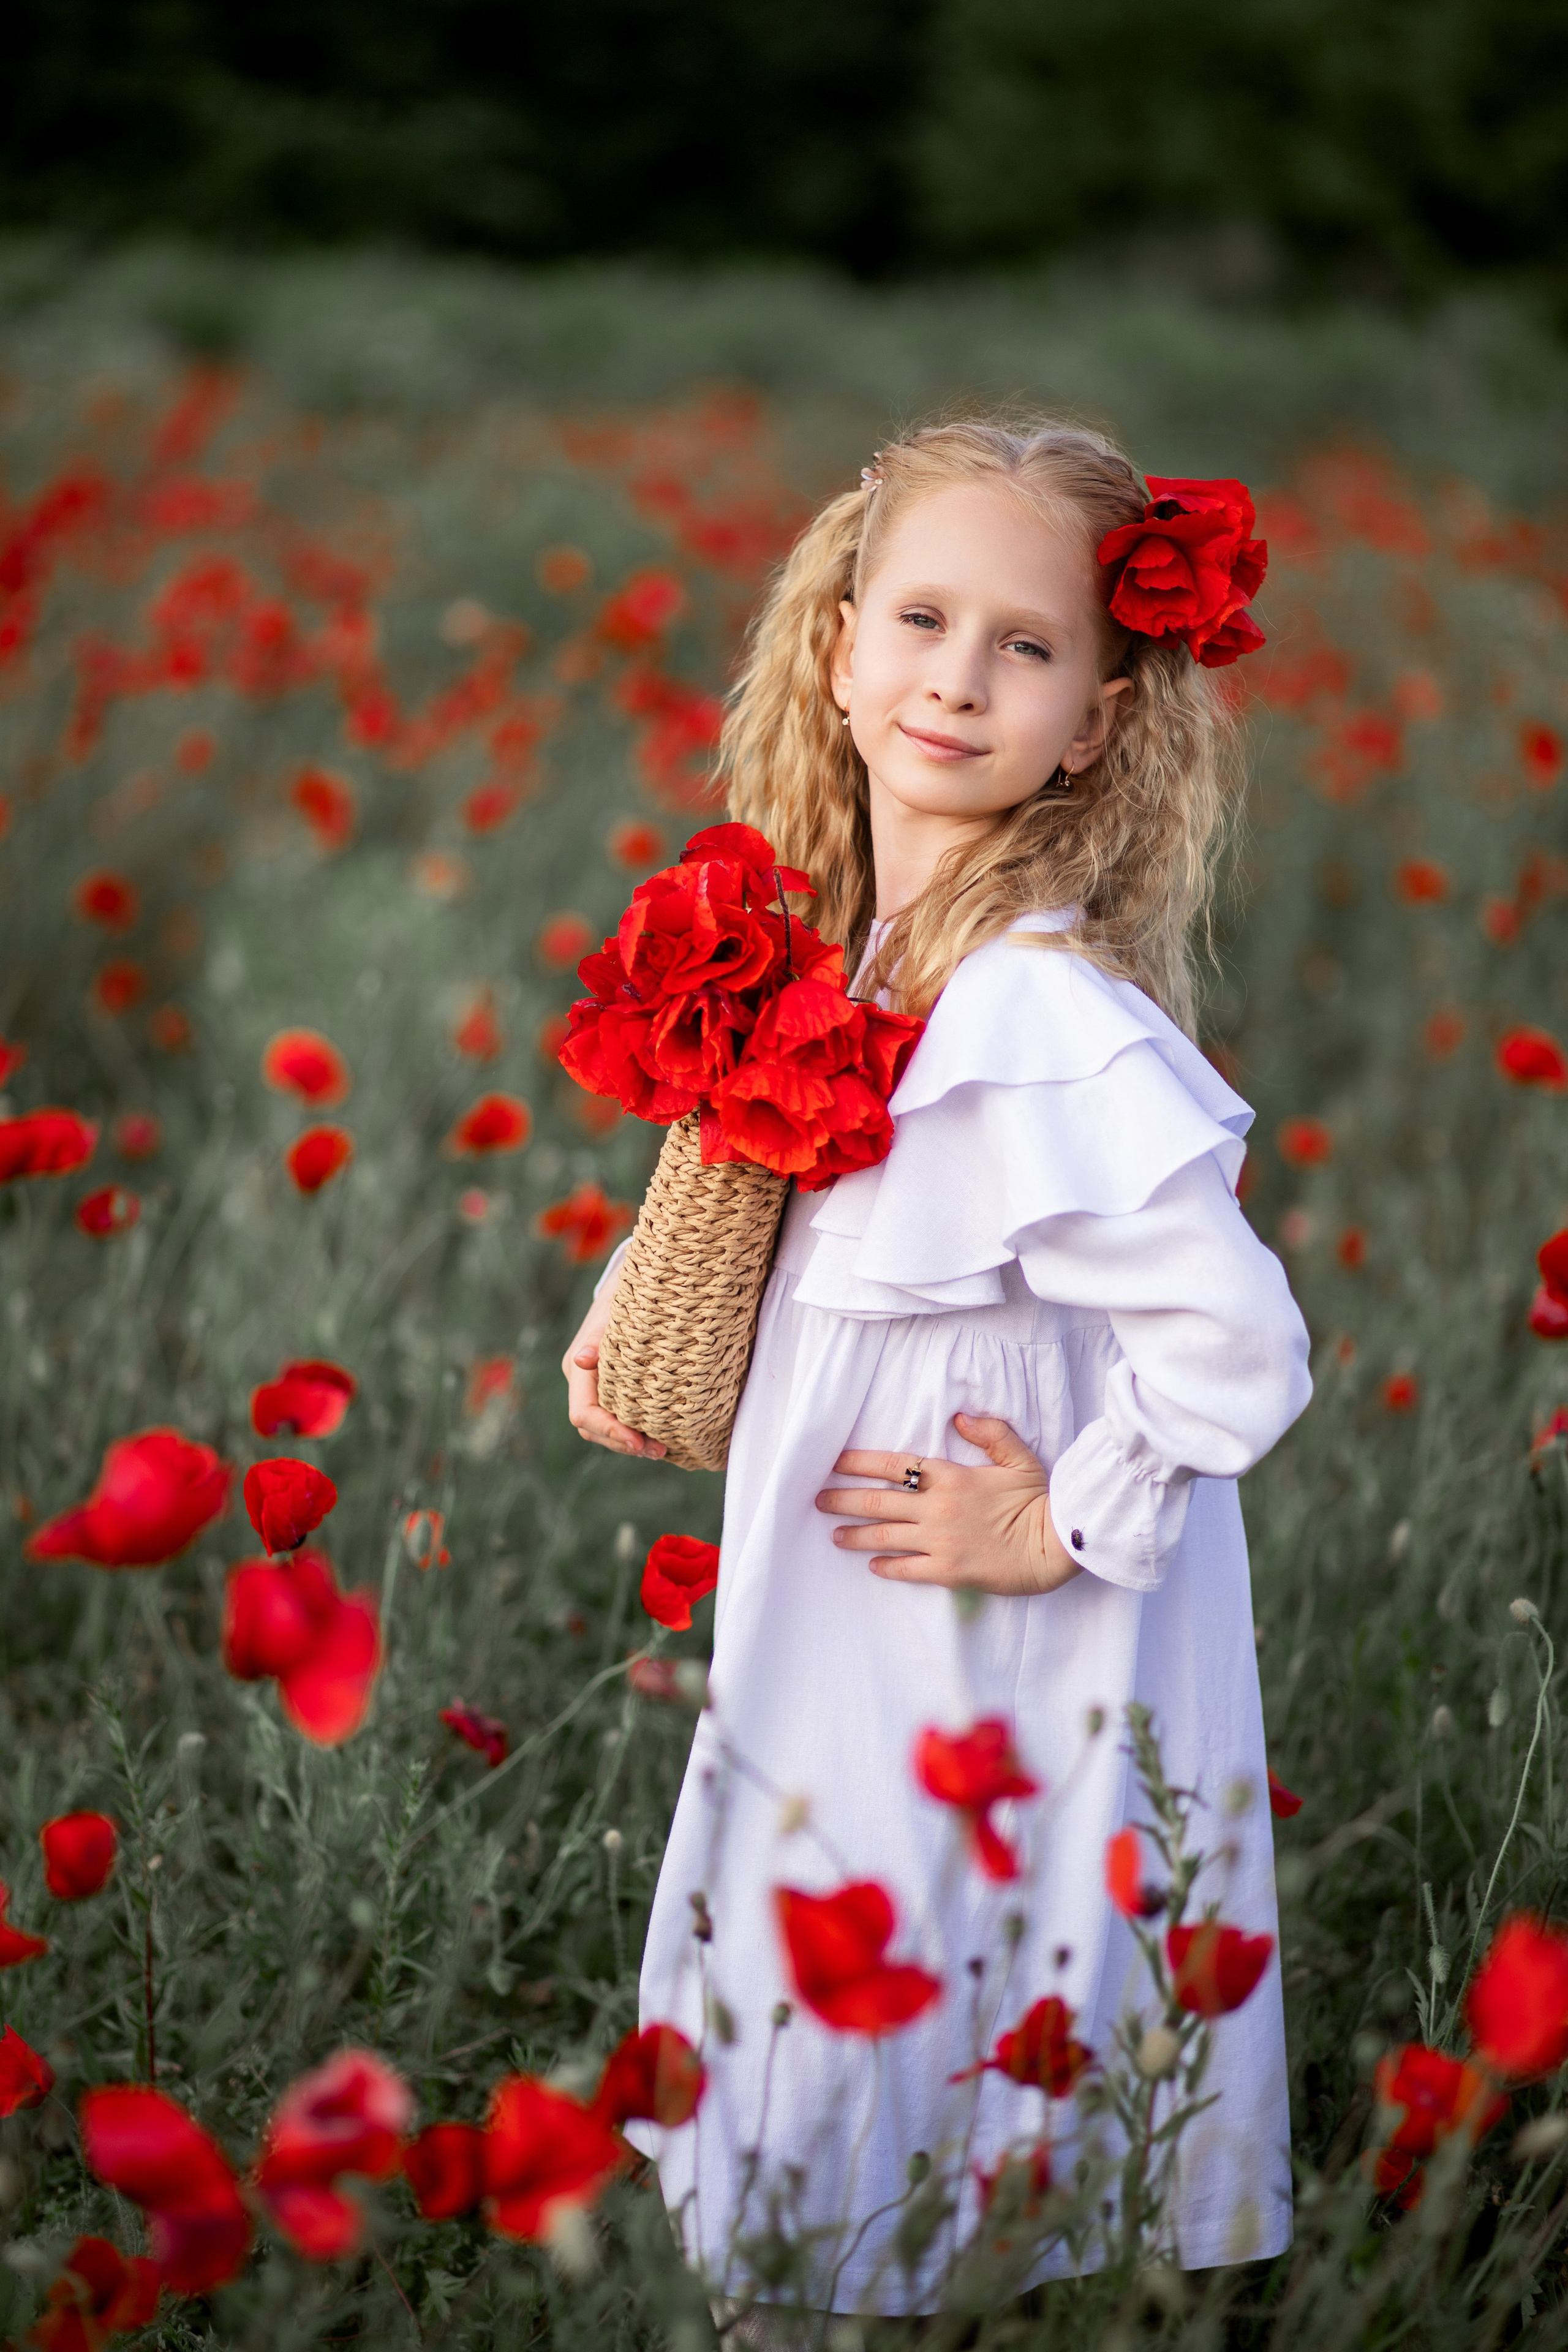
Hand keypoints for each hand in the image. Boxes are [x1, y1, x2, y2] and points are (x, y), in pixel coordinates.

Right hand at [561, 1271, 666, 1460]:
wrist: (636, 1281)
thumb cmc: (629, 1292)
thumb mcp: (618, 1309)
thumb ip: (599, 1337)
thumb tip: (581, 1360)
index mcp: (579, 1366)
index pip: (584, 1413)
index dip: (609, 1431)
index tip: (638, 1441)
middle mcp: (583, 1380)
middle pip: (593, 1429)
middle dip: (623, 1444)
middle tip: (659, 1451)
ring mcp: (597, 1385)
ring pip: (604, 1428)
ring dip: (630, 1443)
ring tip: (662, 1449)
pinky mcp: (613, 1386)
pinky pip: (618, 1417)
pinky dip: (635, 1430)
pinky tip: (661, 1436)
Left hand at [814, 1413, 1080, 1595]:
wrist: (1056, 1546)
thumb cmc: (1038, 1500)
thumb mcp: (1018, 1458)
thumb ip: (990, 1433)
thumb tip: (960, 1416)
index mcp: (951, 1477)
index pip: (894, 1465)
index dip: (859, 1463)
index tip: (835, 1462)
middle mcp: (938, 1507)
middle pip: (878, 1501)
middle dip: (842, 1499)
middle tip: (818, 1499)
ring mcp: (940, 1541)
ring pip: (884, 1536)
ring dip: (854, 1534)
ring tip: (834, 1534)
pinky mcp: (948, 1571)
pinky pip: (907, 1569)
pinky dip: (885, 1566)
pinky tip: (871, 1564)